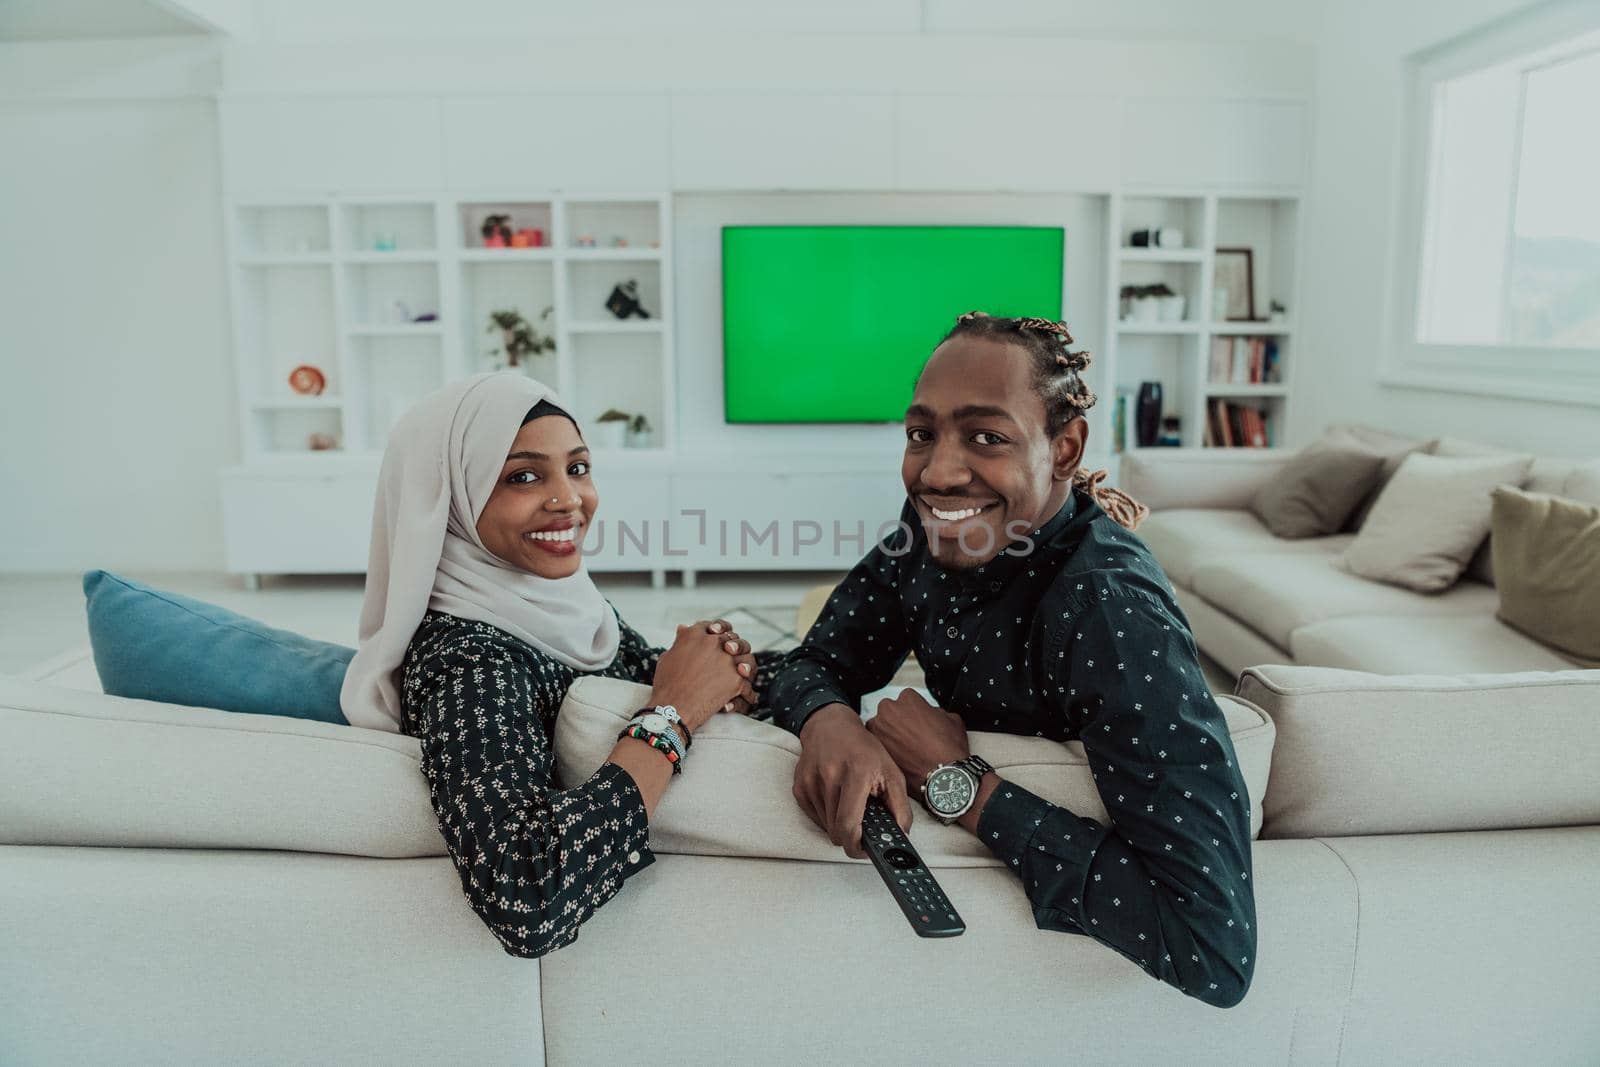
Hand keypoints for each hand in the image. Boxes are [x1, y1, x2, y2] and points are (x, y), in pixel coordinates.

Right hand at [650, 621, 755, 732]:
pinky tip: (745, 696)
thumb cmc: (665, 686)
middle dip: (734, 646)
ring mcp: (726, 660)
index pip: (712, 626)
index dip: (717, 632)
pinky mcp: (736, 679)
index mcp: (694, 635)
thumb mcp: (667, 657)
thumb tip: (683, 629)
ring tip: (742, 674)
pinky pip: (747, 684)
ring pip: (745, 657)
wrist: (671, 709)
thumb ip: (680, 641)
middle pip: (732, 638)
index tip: (718, 639)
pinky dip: (747, 692)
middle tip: (731, 656)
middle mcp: (712, 642)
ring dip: (746, 666)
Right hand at [794, 703, 912, 857]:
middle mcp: (829, 776)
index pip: (848, 823)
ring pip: (825, 827)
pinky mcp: (799, 787)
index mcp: (856, 773)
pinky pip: (815, 818)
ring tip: (848, 803)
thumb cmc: (863, 749)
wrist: (830, 726)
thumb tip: (901, 836)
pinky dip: (827, 816)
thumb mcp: (891, 772)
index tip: (863, 849)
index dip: (855, 845)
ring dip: (838, 824)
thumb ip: (900, 807)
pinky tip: (835, 797)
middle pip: (835, 831)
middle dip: (850, 835)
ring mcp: (810, 782)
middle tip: (862, 826)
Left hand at [865, 689, 968, 793]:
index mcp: (908, 698)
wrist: (942, 776)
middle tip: (911, 735)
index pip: (907, 700)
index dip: (915, 712)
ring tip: (905, 749)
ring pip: (880, 727)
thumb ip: (936, 711)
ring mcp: (879, 728)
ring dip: (889, 735)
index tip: (918, 722)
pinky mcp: (875, 748)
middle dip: (898, 721)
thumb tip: (932, 714)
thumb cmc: (948, 749)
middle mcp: (889, 709)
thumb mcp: (952, 720)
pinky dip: (886, 749)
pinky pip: (877, 745)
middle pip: (890, 711)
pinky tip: (900, 758)